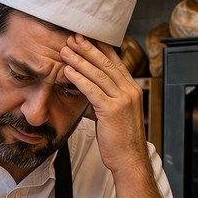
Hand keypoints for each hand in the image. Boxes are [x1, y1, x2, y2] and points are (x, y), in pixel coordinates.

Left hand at [61, 34, 146, 174]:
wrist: (130, 160)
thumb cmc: (121, 141)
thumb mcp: (116, 114)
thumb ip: (106, 99)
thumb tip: (91, 91)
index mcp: (132, 89)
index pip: (115, 62)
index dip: (100, 48)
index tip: (86, 37)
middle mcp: (129, 91)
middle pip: (106, 63)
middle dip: (88, 48)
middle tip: (73, 37)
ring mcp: (123, 100)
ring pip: (98, 74)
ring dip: (80, 60)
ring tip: (65, 50)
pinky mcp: (112, 110)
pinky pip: (93, 90)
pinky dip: (79, 79)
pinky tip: (68, 71)